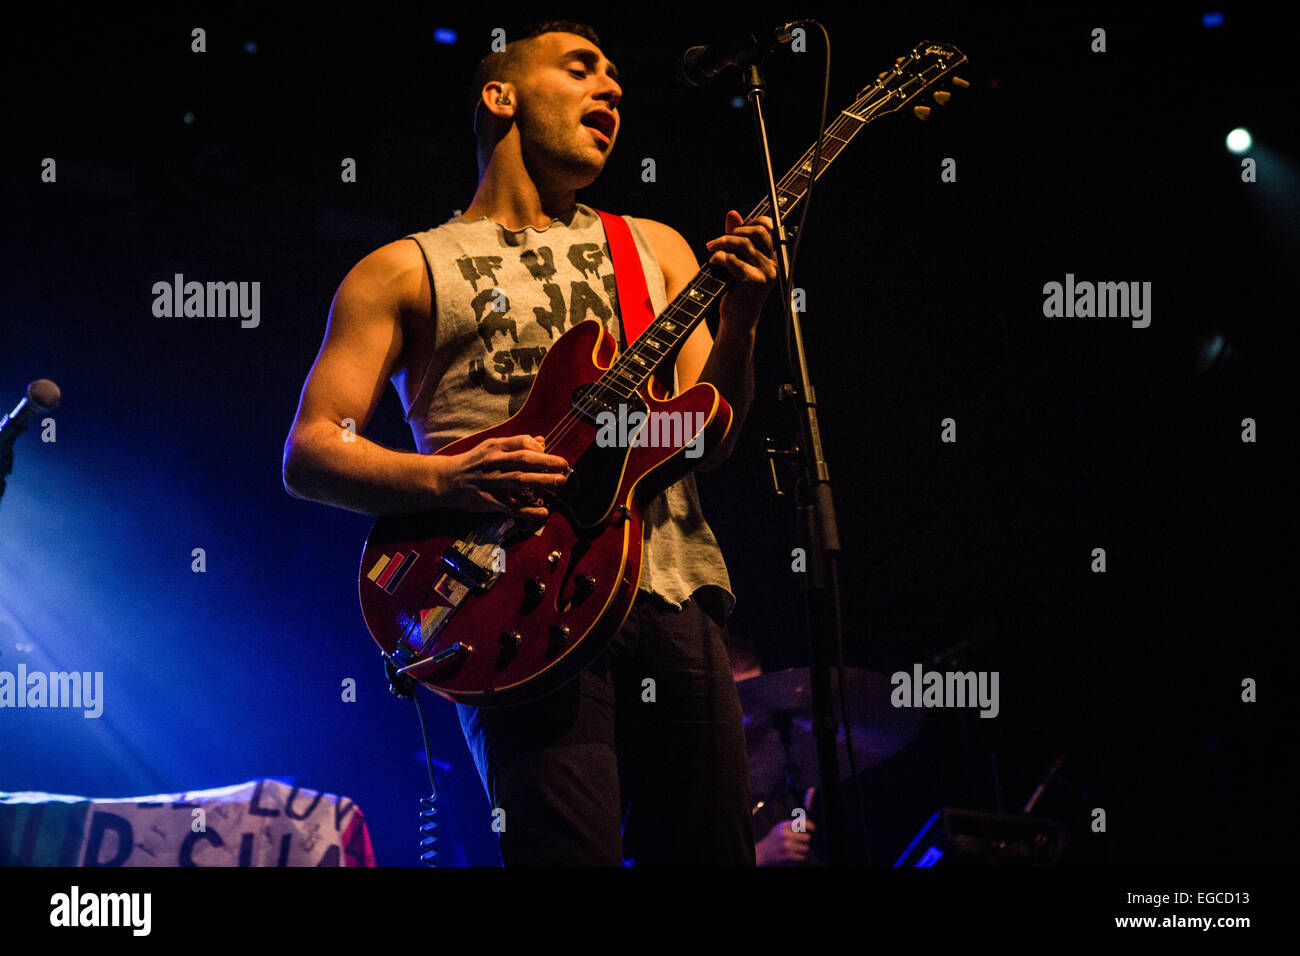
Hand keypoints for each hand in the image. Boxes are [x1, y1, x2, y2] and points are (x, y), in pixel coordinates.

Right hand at [433, 434, 569, 518]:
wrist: (446, 480)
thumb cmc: (473, 462)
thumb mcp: (491, 447)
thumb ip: (516, 444)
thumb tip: (542, 441)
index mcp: (494, 447)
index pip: (521, 442)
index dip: (539, 448)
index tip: (549, 454)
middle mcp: (493, 463)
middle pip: (524, 460)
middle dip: (547, 463)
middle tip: (564, 466)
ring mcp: (491, 483)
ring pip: (520, 481)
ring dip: (542, 481)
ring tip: (559, 482)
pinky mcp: (489, 501)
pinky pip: (512, 507)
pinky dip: (528, 510)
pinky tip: (543, 512)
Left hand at [705, 210, 776, 328]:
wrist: (737, 321)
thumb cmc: (735, 291)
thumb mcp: (737, 262)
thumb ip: (736, 238)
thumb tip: (733, 213)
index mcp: (771, 259)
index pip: (767, 228)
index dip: (750, 222)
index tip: (732, 229)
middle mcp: (773, 265)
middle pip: (757, 232)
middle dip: (734, 232)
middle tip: (717, 241)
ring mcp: (765, 274)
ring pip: (744, 244)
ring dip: (722, 243)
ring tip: (711, 249)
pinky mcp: (753, 282)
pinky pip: (733, 260)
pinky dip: (719, 257)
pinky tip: (712, 263)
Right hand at [754, 819, 815, 866]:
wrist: (762, 853)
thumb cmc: (774, 839)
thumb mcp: (780, 828)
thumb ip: (793, 824)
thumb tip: (808, 822)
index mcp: (783, 826)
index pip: (801, 823)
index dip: (810, 826)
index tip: (813, 829)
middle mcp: (785, 835)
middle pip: (807, 837)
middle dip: (806, 840)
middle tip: (801, 841)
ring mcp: (786, 846)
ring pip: (806, 848)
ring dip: (803, 849)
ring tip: (796, 848)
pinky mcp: (787, 856)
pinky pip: (802, 856)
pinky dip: (800, 856)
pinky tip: (794, 854)